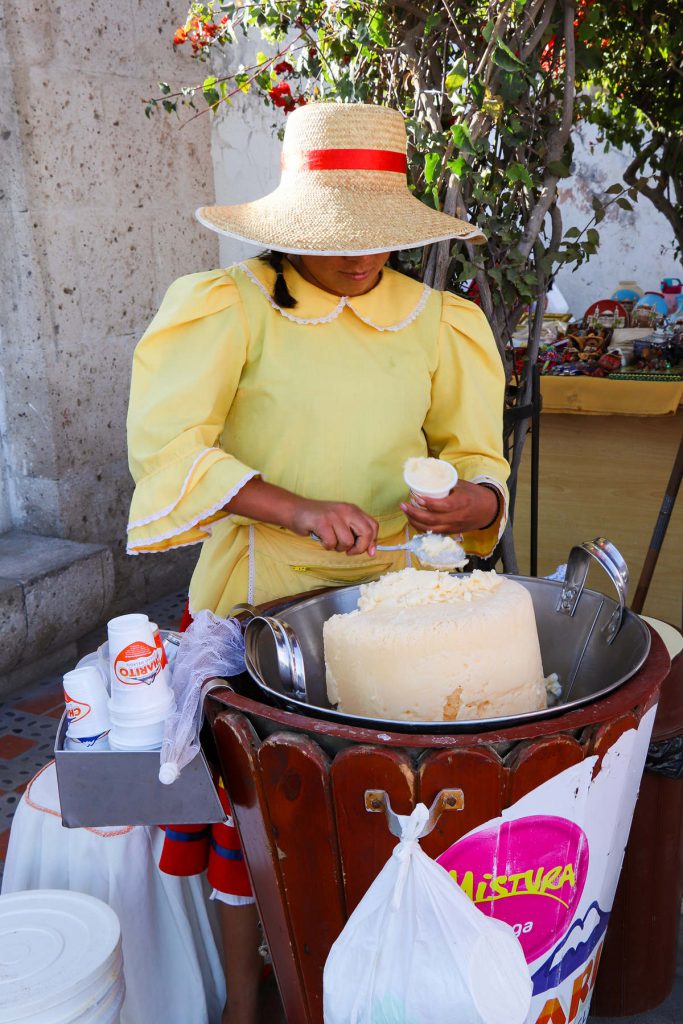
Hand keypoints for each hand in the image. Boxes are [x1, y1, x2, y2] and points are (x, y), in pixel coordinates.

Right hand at [224, 479, 377, 554]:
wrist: (296, 510)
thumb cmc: (319, 519)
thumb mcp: (341, 521)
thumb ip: (355, 532)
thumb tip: (371, 551)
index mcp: (353, 510)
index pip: (373, 526)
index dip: (373, 541)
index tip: (369, 552)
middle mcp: (347, 510)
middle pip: (366, 533)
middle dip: (359, 548)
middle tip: (349, 551)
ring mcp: (334, 515)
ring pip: (348, 542)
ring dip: (338, 548)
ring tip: (330, 541)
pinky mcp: (322, 522)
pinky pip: (331, 543)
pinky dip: (326, 546)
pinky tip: (321, 538)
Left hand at [400, 481, 498, 534]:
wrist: (489, 510)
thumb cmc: (474, 494)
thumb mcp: (462, 485)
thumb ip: (445, 484)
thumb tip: (427, 477)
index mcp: (461, 503)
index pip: (442, 506)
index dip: (427, 503)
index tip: (415, 496)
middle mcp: (457, 517)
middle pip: (433, 520)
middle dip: (415, 513)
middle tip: (403, 505)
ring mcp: (454, 526)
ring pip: (431, 529)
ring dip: (415, 522)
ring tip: (405, 512)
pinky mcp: (451, 532)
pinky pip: (434, 532)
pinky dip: (422, 527)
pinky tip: (413, 520)